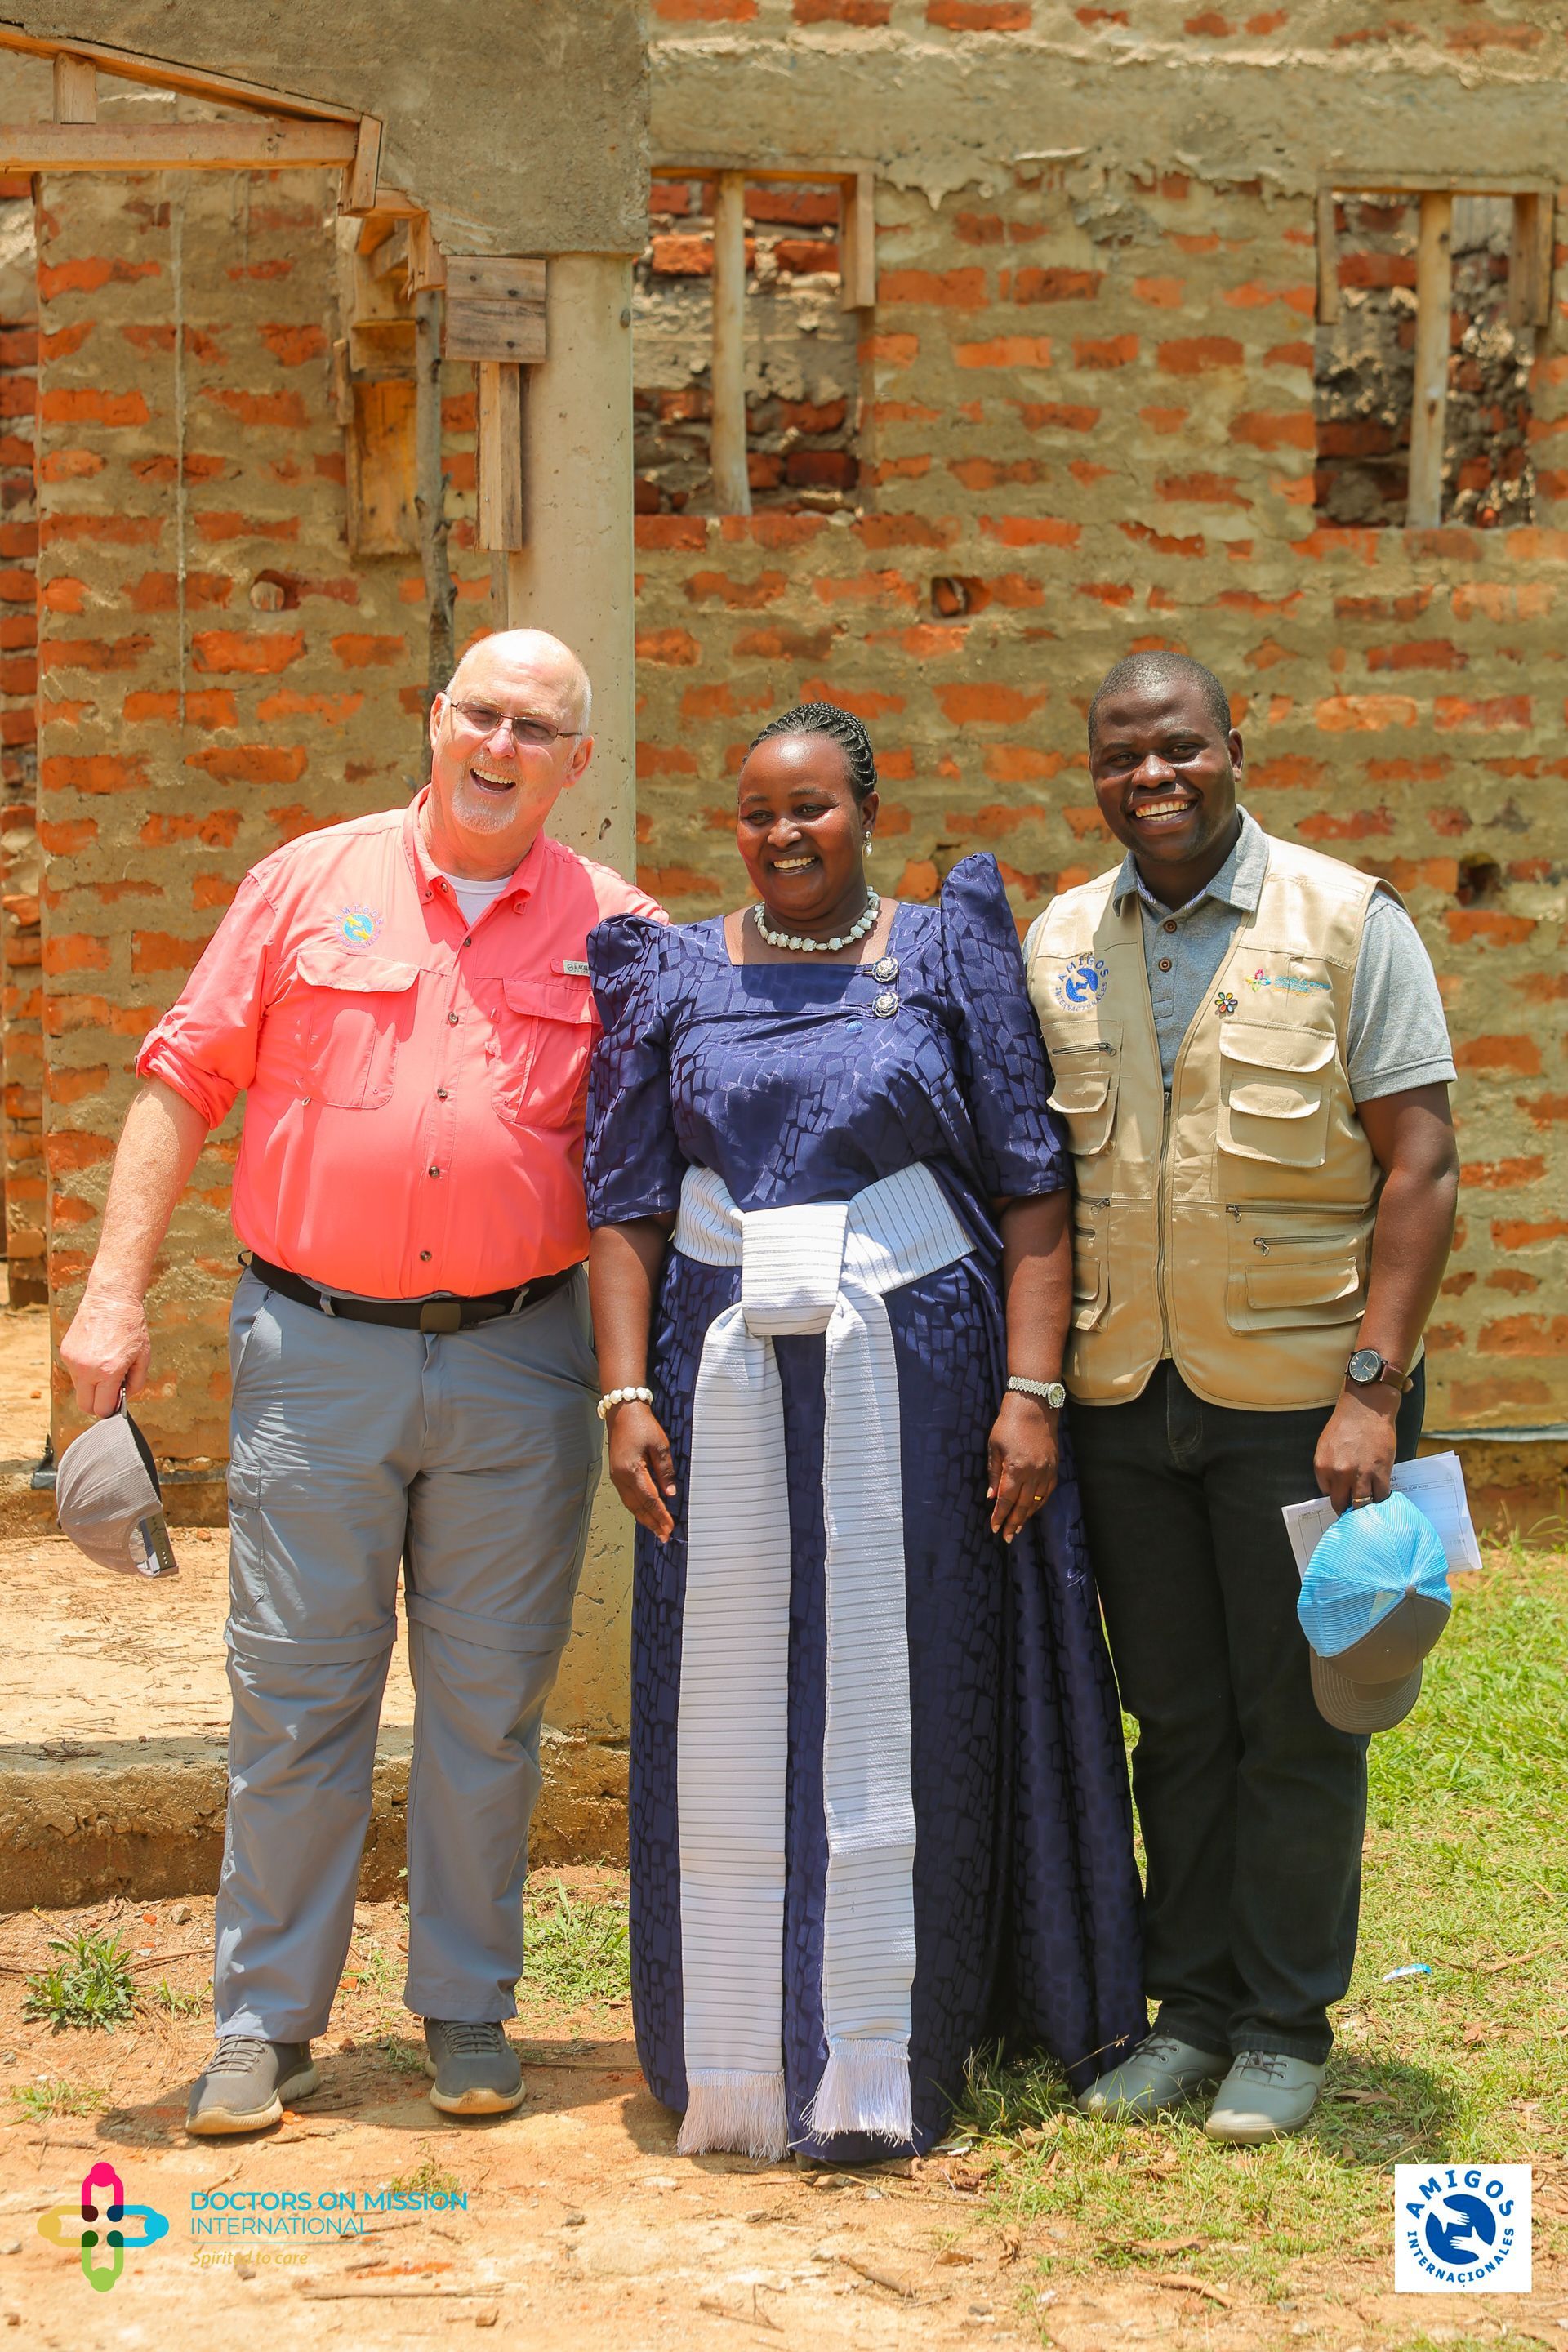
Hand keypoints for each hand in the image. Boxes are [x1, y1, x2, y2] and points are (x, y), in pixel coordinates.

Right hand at [59, 1286, 150, 1418]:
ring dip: (92, 1386)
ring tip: (106, 1366)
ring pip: (79, 1390)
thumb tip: (123, 1400)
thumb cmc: (131, 1326)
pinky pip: (75, 1373)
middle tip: (111, 1392)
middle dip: (99, 1404)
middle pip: (85, 1406)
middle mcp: (86, 1369)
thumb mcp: (143, 1357)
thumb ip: (135, 1384)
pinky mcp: (65, 1353)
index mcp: (108, 1371)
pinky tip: (96, 1355)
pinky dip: (85, 1371)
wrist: (110, 1299)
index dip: (112, 1409)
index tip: (118, 1402)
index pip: (103, 1409)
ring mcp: (73, 1361)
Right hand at [606, 1399, 677, 1542]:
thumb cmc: (642, 1425)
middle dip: (652, 1523)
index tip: (670, 1527)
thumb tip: (670, 1494)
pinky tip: (645, 1512)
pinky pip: (627, 1497)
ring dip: (644, 1518)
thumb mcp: (660, 1445)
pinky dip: (637, 1508)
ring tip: (656, 1529)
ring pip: (631, 1504)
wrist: (623, 1411)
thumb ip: (665, 1471)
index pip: (650, 1499)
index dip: (661, 1515)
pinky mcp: (616, 1474)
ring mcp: (616, 1477)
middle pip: (638, 1507)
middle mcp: (621, 1478)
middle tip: (664, 1536)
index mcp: (632, 1471)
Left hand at [986, 1391, 1059, 1543]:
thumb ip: (994, 1474)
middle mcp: (1033, 1473)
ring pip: (1037, 1501)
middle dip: (1013, 1523)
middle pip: (1022, 1505)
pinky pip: (1047, 1491)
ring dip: (1026, 1516)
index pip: (1006, 1500)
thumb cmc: (1008, 1424)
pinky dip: (1039, 1503)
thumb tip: (991, 1497)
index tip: (995, 1528)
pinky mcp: (1054, 1466)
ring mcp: (1046, 1470)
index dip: (1000, 1516)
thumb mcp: (994, 1448)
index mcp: (1015, 1469)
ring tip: (1018, 1528)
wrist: (1034, 1406)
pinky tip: (1033, 1509)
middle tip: (1007, 1537)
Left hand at [1314, 1385, 1398, 1514]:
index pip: (1327, 1494)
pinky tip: (1382, 1498)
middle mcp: (1339, 1474)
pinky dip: (1381, 1500)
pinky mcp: (1380, 1473)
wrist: (1366, 1408)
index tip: (1344, 1499)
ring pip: (1361, 1505)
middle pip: (1341, 1504)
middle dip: (1347, 1509)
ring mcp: (1360, 1475)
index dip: (1337, 1496)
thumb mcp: (1326, 1447)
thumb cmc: (1346, 1424)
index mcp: (1322, 1467)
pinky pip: (1380, 1497)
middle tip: (1355, 1512)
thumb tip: (1335, 1487)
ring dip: (1365, 1509)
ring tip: (1369, 1509)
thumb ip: (1329, 1468)